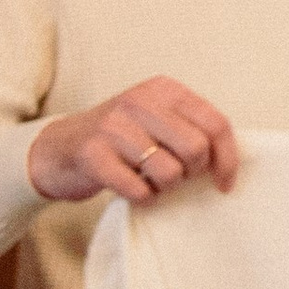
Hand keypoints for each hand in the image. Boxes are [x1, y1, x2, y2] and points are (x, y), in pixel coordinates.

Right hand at [28, 76, 236, 205]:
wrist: (58, 149)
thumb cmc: (120, 141)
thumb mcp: (158, 121)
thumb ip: (192, 130)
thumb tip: (230, 164)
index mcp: (164, 89)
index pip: (216, 123)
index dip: (227, 159)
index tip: (224, 183)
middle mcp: (139, 100)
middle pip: (196, 148)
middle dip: (192, 173)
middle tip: (174, 177)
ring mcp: (113, 125)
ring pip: (170, 172)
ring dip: (165, 187)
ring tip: (149, 181)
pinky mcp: (92, 154)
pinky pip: (138, 189)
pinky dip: (142, 198)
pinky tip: (132, 191)